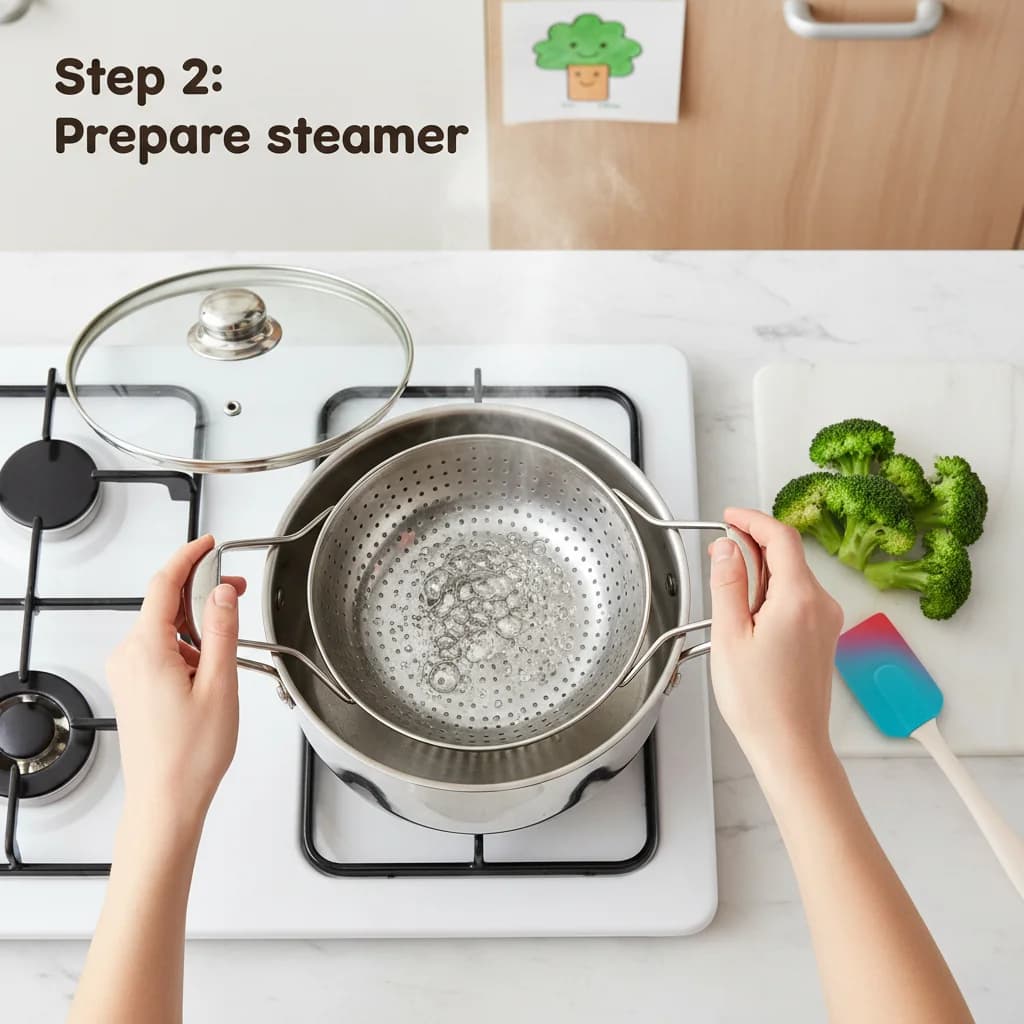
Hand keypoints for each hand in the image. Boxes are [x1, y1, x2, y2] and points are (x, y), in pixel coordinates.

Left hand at [106, 536, 245, 839]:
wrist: (165, 800)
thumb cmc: (190, 755)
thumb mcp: (220, 684)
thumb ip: (222, 630)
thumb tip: (223, 592)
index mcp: (147, 650)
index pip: (163, 584)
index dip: (188, 558)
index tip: (208, 544)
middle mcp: (129, 656)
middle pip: (163, 604)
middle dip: (201, 592)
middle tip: (237, 591)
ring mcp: (128, 672)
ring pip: (163, 628)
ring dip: (196, 624)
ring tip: (228, 647)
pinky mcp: (133, 686)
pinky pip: (158, 649)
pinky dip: (186, 646)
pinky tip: (209, 666)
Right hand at [708, 508, 843, 782]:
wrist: (791, 745)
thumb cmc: (759, 701)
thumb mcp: (729, 634)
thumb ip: (728, 583)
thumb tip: (726, 547)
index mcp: (799, 598)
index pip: (781, 537)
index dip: (752, 519)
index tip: (729, 516)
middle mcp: (821, 604)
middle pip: (788, 555)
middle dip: (753, 549)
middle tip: (719, 564)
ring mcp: (826, 621)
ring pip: (792, 577)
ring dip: (761, 576)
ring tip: (732, 609)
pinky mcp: (823, 636)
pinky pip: (797, 598)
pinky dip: (772, 595)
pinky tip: (750, 621)